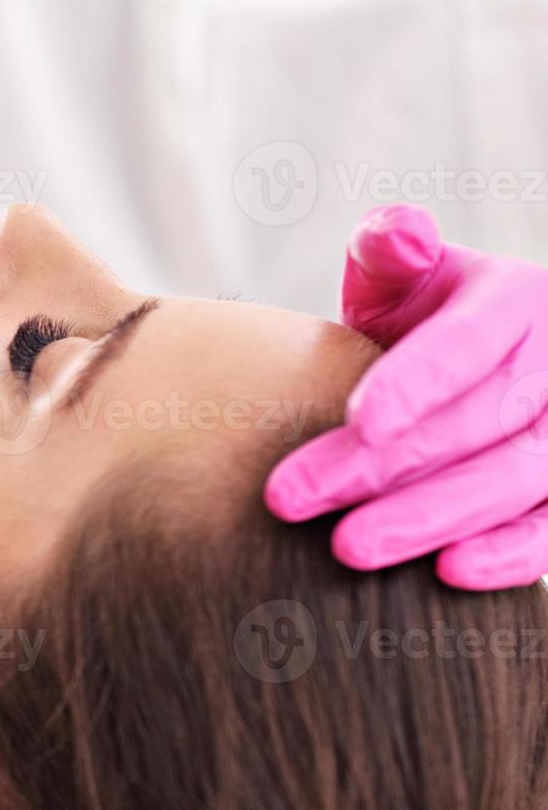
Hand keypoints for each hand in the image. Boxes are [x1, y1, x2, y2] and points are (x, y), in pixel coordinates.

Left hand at [265, 203, 547, 589]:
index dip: (415, 382)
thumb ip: (390, 249)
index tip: (357, 420)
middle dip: (379, 465)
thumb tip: (395, 234)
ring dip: (431, 517)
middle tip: (293, 498)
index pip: (467, 343)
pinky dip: (511, 555)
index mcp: (516, 299)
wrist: (462, 363)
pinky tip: (448, 575)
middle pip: (474, 421)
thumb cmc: (417, 315)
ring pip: (514, 479)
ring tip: (349, 547)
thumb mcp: (402, 274)